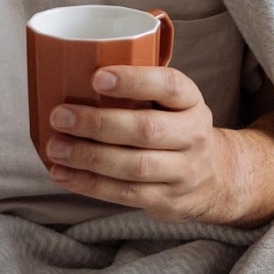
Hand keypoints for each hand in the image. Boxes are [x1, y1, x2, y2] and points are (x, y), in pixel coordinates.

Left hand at [43, 65, 251, 225]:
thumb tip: (76, 73)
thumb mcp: (173, 103)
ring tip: (56, 147)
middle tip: (61, 115)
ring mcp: (182, 172)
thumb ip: (141, 89)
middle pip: (146, 130)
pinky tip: (63, 174)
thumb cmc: (177, 128)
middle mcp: (193, 136)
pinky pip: (124, 194)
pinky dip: (89, 184)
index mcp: (191, 102)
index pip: (169, 86)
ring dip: (89, 157)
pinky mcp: (166, 200)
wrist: (216, 177)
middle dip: (98, 123)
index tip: (97, 77)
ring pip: (134, 166)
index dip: (134, 81)